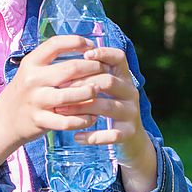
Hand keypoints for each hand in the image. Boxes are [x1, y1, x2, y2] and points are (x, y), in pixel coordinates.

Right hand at [0, 35, 110, 167]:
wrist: (5, 120)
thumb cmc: (27, 90)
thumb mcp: (33, 70)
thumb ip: (53, 61)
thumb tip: (87, 48)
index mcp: (31, 62)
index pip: (56, 43)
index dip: (77, 42)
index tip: (92, 46)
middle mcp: (32, 79)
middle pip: (69, 69)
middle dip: (92, 68)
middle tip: (105, 69)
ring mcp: (35, 101)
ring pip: (69, 95)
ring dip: (89, 92)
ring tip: (100, 90)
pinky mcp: (39, 121)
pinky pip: (66, 121)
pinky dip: (82, 119)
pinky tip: (92, 116)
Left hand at [54, 46, 157, 191]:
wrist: (131, 138)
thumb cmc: (109, 106)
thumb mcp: (106, 88)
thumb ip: (93, 73)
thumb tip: (65, 58)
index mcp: (124, 77)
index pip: (119, 58)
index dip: (104, 53)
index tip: (85, 54)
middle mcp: (130, 92)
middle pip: (109, 81)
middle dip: (83, 84)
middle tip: (60, 88)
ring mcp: (131, 112)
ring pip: (107, 106)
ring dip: (82, 108)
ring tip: (61, 111)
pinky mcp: (129, 132)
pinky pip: (111, 134)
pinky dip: (93, 136)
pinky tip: (76, 137)